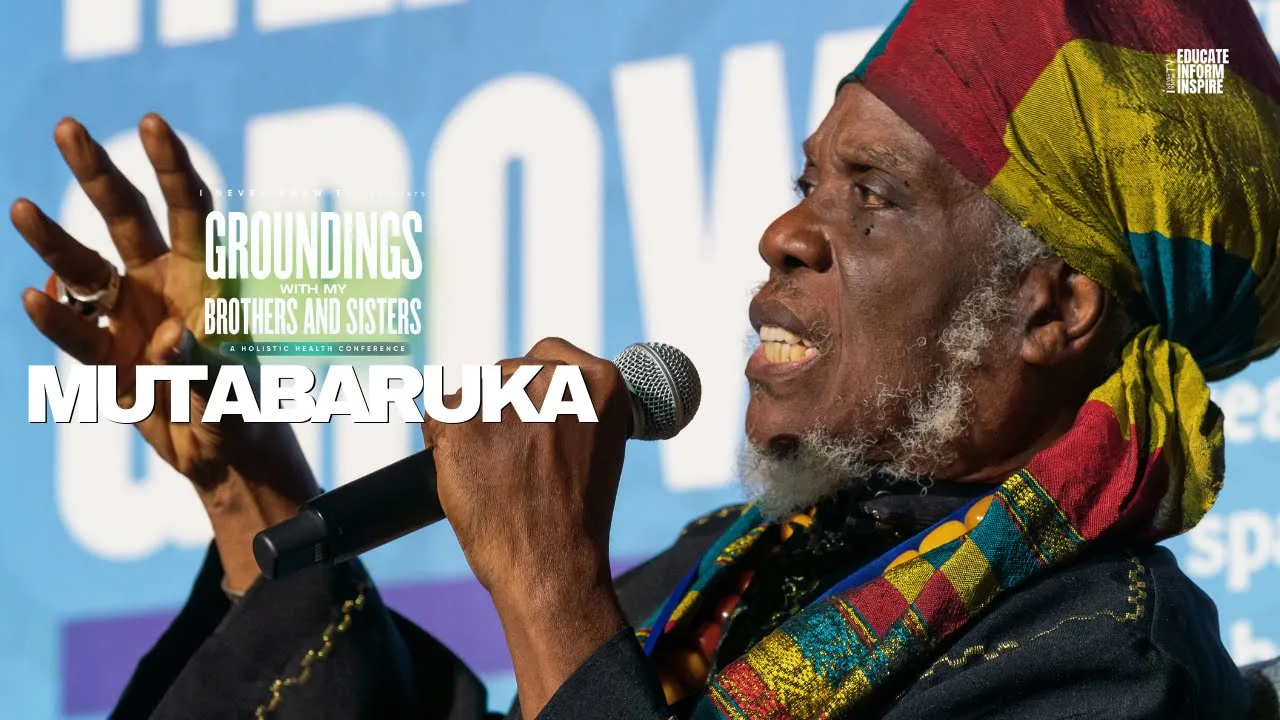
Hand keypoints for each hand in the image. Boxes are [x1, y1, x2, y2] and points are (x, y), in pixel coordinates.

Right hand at [14, 115, 317, 589]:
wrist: (224, 454)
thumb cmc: (244, 411)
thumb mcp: (232, 390)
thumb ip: (203, 362)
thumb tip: (167, 336)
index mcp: (208, 278)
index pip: (191, 210)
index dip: (172, 166)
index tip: (151, 123)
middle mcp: (164, 285)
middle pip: (127, 218)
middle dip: (98, 173)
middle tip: (67, 126)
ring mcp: (130, 316)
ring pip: (87, 265)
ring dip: (54, 239)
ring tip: (21, 208)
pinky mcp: (108, 355)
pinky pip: (77, 332)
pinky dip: (58, 319)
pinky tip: (34, 298)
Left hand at [422, 337, 632, 716]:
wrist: (551, 565)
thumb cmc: (573, 515)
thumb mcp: (595, 444)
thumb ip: (571, 404)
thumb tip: (528, 386)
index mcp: (600, 381)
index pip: (550, 353)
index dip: (533, 385)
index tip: (533, 418)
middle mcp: (555, 378)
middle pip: (506, 371)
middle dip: (502, 408)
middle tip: (514, 461)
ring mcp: (507, 396)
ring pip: (472, 391)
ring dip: (472, 423)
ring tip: (493, 471)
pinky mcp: (462, 418)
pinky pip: (439, 413)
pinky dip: (442, 441)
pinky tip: (466, 472)